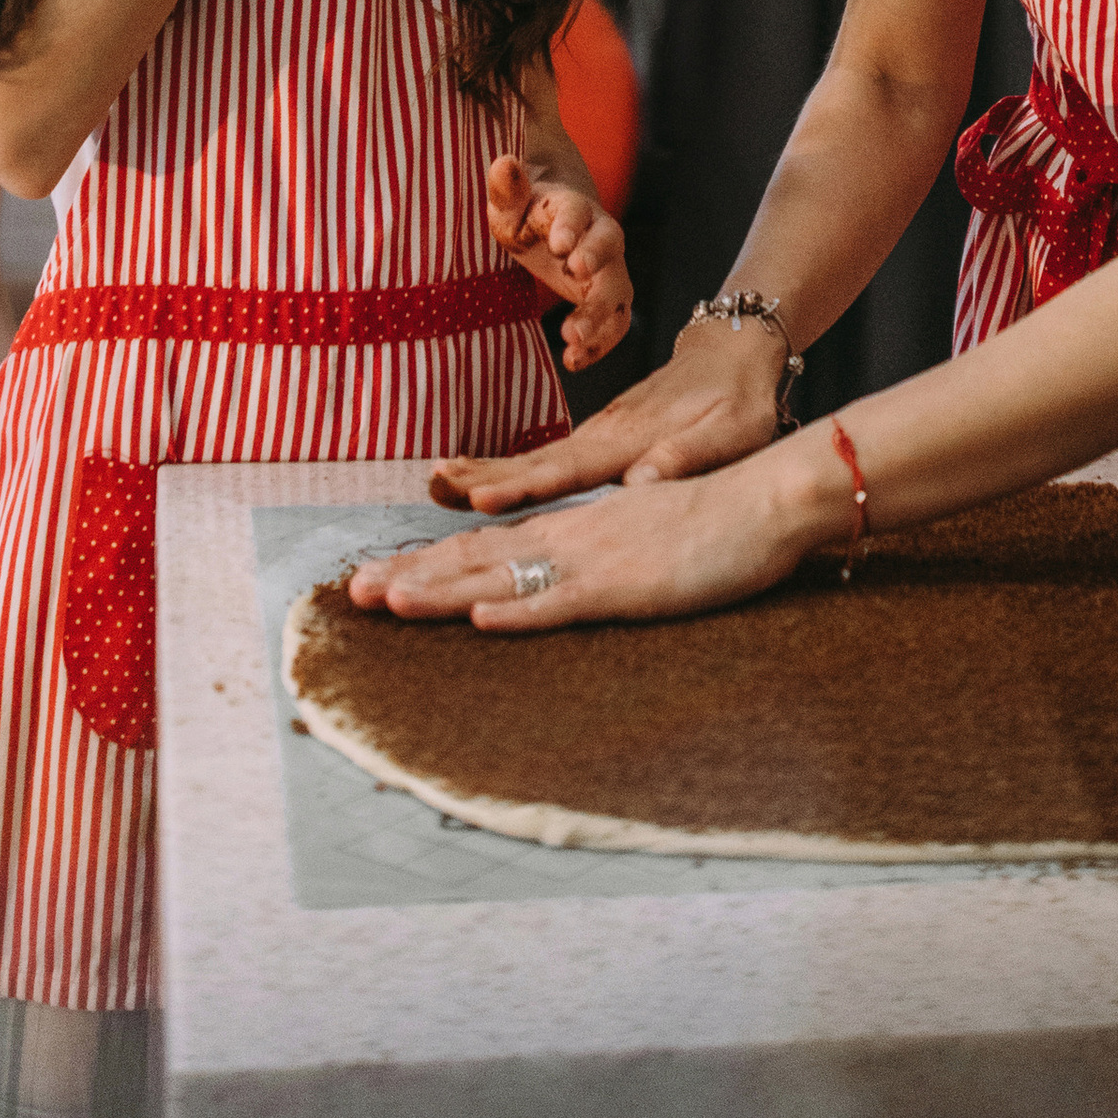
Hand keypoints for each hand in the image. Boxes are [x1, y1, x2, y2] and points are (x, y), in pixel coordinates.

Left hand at [350, 447, 840, 630]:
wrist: (765, 498)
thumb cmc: (712, 522)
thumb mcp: (641, 539)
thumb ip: (597, 554)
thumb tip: (556, 576)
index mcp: (572, 529)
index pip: (485, 547)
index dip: (429, 564)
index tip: (378, 580)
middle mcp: (571, 537)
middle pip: (476, 558)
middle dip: (412, 577)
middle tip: (352, 596)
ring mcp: (596, 559)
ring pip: (504, 577)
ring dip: (443, 591)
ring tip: (389, 603)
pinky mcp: (628, 584)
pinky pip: (565, 600)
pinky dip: (520, 610)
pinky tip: (480, 619)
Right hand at [429, 314, 786, 512]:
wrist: (733, 354)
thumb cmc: (738, 400)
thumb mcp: (730, 431)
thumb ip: (686, 455)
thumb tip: (643, 480)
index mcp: (630, 439)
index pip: (567, 469)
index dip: (523, 487)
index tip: (480, 500)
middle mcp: (603, 435)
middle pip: (533, 462)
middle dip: (481, 478)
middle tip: (432, 488)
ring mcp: (596, 435)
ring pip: (531, 459)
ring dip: (482, 473)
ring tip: (436, 484)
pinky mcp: (598, 441)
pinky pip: (543, 461)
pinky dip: (505, 471)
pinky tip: (478, 485)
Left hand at [485, 153, 631, 372]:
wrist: (552, 225)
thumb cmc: (524, 211)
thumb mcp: (507, 201)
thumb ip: (506, 187)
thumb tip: (504, 162)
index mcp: (571, 206)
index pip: (576, 210)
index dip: (571, 226)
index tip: (559, 244)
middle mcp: (598, 235)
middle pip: (609, 245)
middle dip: (596, 262)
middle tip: (575, 276)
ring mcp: (608, 268)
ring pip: (617, 289)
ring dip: (599, 314)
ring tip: (572, 338)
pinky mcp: (607, 298)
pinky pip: (616, 321)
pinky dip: (601, 343)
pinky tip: (573, 361)